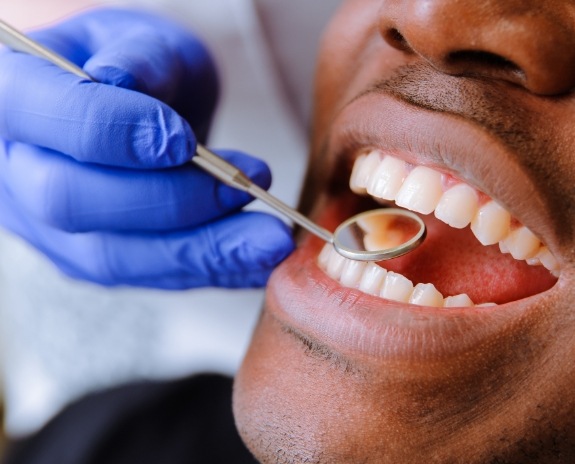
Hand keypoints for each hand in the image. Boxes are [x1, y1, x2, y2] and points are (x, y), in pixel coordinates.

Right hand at [0, 8, 293, 288]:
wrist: (139, 113)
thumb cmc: (141, 68)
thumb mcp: (144, 41)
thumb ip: (138, 58)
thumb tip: (122, 82)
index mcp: (14, 99)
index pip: (49, 121)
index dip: (116, 132)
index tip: (185, 140)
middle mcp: (17, 173)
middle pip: (72, 202)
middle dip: (170, 199)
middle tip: (246, 185)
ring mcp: (50, 228)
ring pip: (116, 257)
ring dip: (203, 251)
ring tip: (271, 240)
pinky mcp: (94, 261)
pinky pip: (150, 277)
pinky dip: (211, 270)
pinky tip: (257, 260)